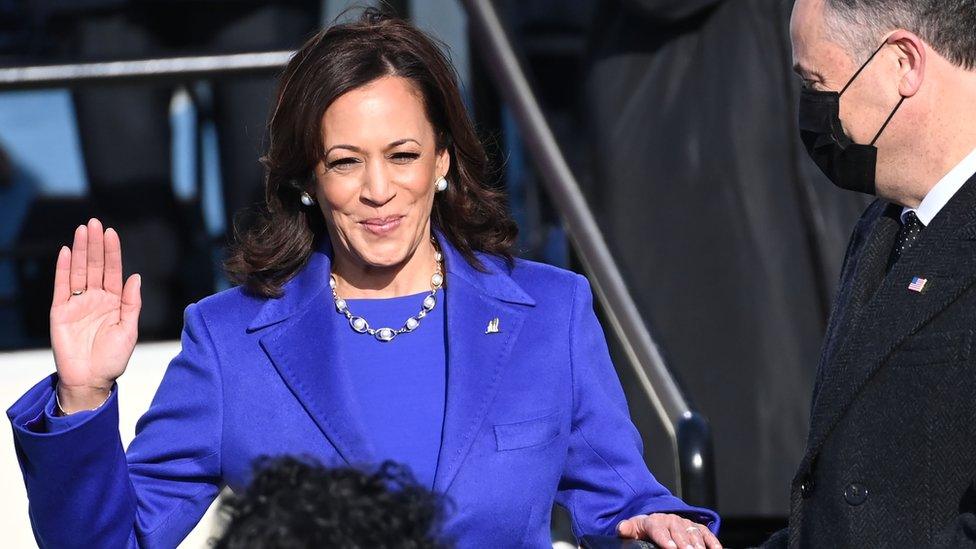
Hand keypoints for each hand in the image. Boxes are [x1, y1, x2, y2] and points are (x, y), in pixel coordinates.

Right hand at [50, 218, 140, 412]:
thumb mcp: (129, 330)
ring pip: (78, 271)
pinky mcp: (60, 312)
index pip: (112, 270)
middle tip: (94, 223)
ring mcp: (77, 304)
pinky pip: (61, 287)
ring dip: (79, 250)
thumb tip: (135, 276)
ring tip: (81, 230)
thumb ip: (131, 303)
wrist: (91, 380)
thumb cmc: (113, 358)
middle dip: (94, 244)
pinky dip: (62, 269)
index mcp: (114, 301)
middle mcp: (95, 299)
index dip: (112, 252)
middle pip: (94, 265)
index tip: (111, 233)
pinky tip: (64, 252)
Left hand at [617, 513, 721, 548]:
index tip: (670, 548)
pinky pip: (706, 533)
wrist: (656, 520)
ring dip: (698, 544)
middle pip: (679, 532)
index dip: (665, 539)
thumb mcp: (633, 528)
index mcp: (654, 521)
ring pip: (693, 533)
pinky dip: (712, 541)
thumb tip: (621, 528)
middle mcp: (671, 520)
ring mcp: (685, 523)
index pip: (659, 530)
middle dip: (684, 544)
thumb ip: (627, 529)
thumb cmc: (644, 529)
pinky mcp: (696, 527)